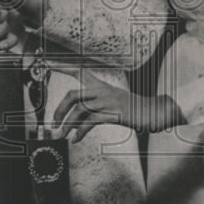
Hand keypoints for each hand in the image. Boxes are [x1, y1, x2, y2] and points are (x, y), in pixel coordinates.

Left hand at [54, 81, 184, 142]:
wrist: (155, 111)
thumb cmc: (133, 110)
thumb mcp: (112, 103)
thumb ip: (95, 108)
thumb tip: (75, 122)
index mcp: (101, 86)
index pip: (79, 72)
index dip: (63, 68)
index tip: (48, 64)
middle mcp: (103, 91)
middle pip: (73, 95)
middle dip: (59, 109)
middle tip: (53, 123)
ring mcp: (108, 101)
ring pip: (80, 109)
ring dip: (68, 124)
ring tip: (62, 135)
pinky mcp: (114, 113)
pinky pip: (91, 121)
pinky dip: (81, 131)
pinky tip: (76, 139)